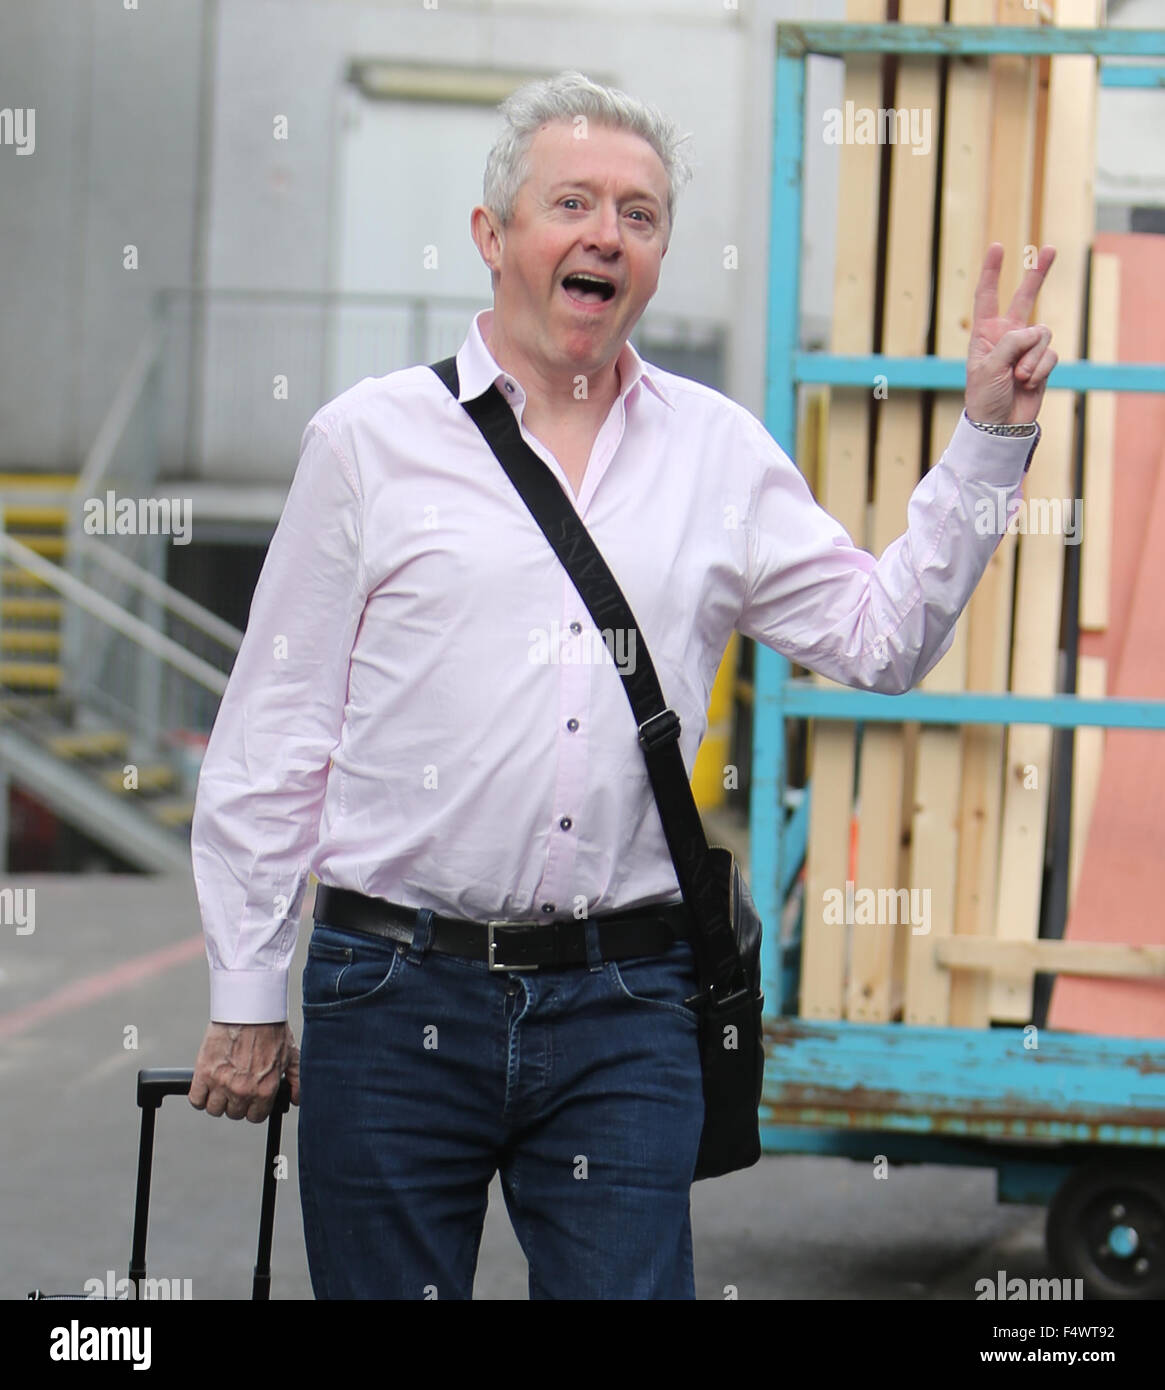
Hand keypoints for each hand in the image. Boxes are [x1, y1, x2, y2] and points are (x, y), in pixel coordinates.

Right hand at [189, 1020, 299, 1121]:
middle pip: (234, 1113)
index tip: (251, 1097)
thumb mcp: (291, 1055)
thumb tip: (296, 1100)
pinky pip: (196, 1099)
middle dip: (236, 1102)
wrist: (249, 1008)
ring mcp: (221, 1083)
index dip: (253, 1107)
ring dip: (217, 1099)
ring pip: (214, 1109)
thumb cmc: (271, 1029)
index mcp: (265, 1089)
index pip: (255, 1117)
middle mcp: (243, 1090)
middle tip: (237, 1085)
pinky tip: (207, 1084)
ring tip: (222, 1083)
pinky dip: (199, 1095)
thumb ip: (297, 1081)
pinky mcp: (204, 1073)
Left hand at [965, 242, 1057, 425]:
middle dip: (1038, 274)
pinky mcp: (1042, 363)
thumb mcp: (988, 368)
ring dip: (1032, 358)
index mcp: (985, 334)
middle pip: (1025, 298)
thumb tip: (1035, 332)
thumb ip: (1010, 343)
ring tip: (1019, 377)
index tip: (998, 247)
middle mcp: (1007, 336)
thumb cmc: (985, 397)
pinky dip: (1041, 368)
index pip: (987, 297)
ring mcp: (1026, 349)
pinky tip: (1029, 383)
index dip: (992, 272)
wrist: (1000, 425)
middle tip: (1051, 249)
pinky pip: (1050, 355)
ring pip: (1042, 334)